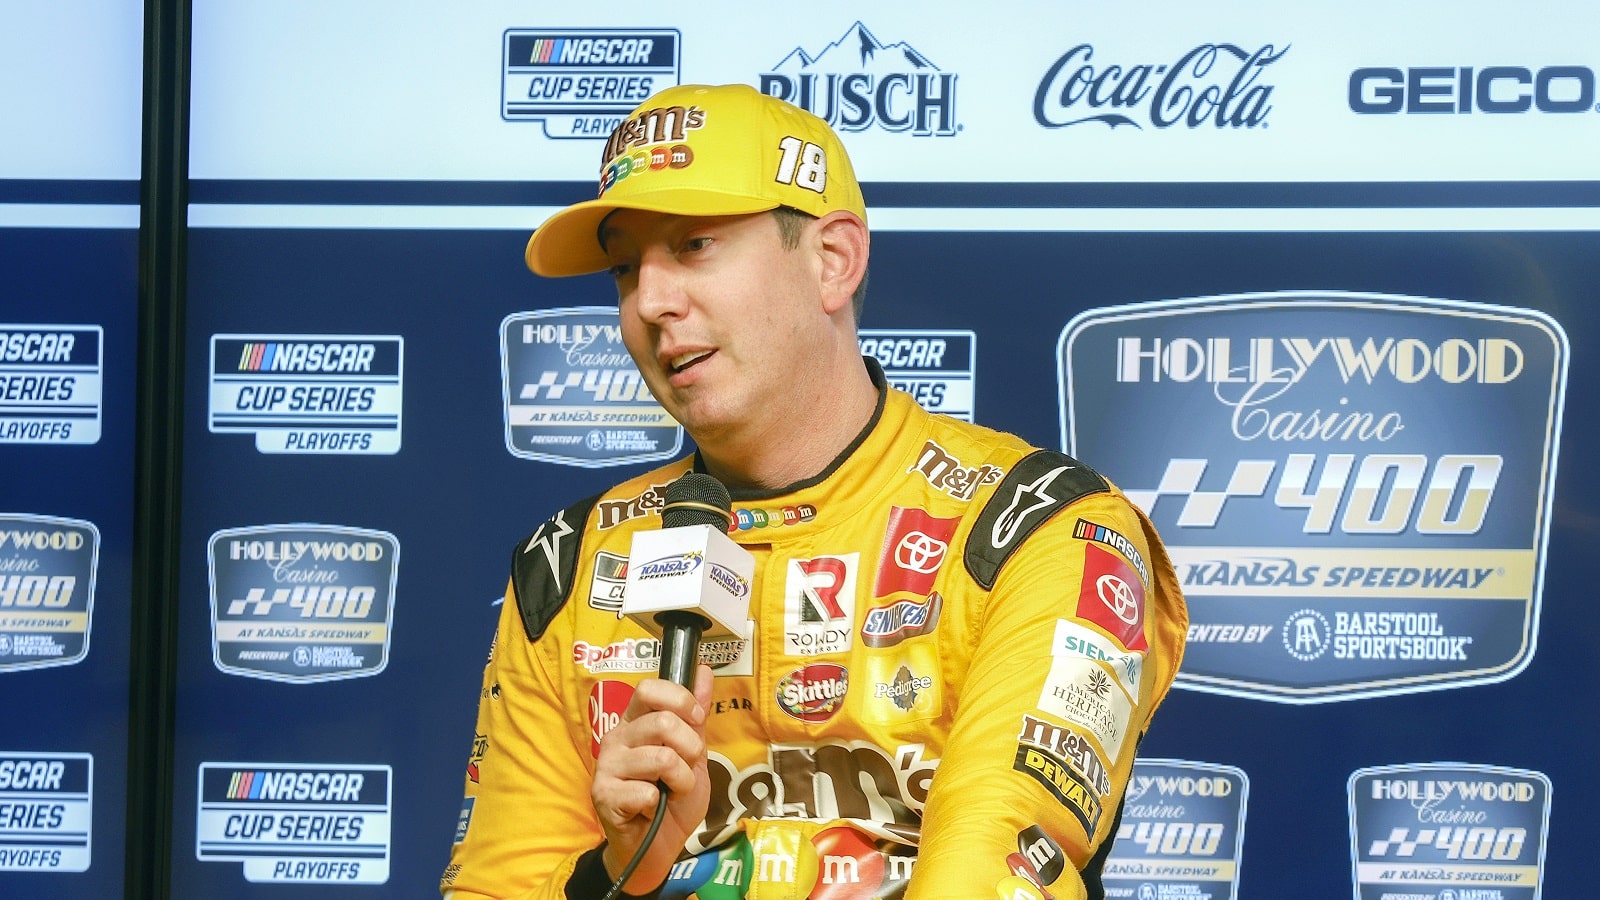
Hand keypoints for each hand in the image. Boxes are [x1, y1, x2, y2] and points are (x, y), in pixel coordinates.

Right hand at [591, 664, 713, 892]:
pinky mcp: (603, 794)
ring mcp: (607, 766)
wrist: (656, 848)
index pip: (649, 689)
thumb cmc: (672, 800)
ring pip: (661, 758)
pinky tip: (651, 808)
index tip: (696, 720)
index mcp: (636, 722)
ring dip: (681, 781)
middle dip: (690, 749)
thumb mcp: (693, 755)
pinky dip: (660, 802)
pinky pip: (646, 791)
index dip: (680, 699)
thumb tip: (705, 671)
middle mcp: (616, 737)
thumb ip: (696, 717)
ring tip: (672, 792)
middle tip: (687, 768)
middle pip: (662, 722)